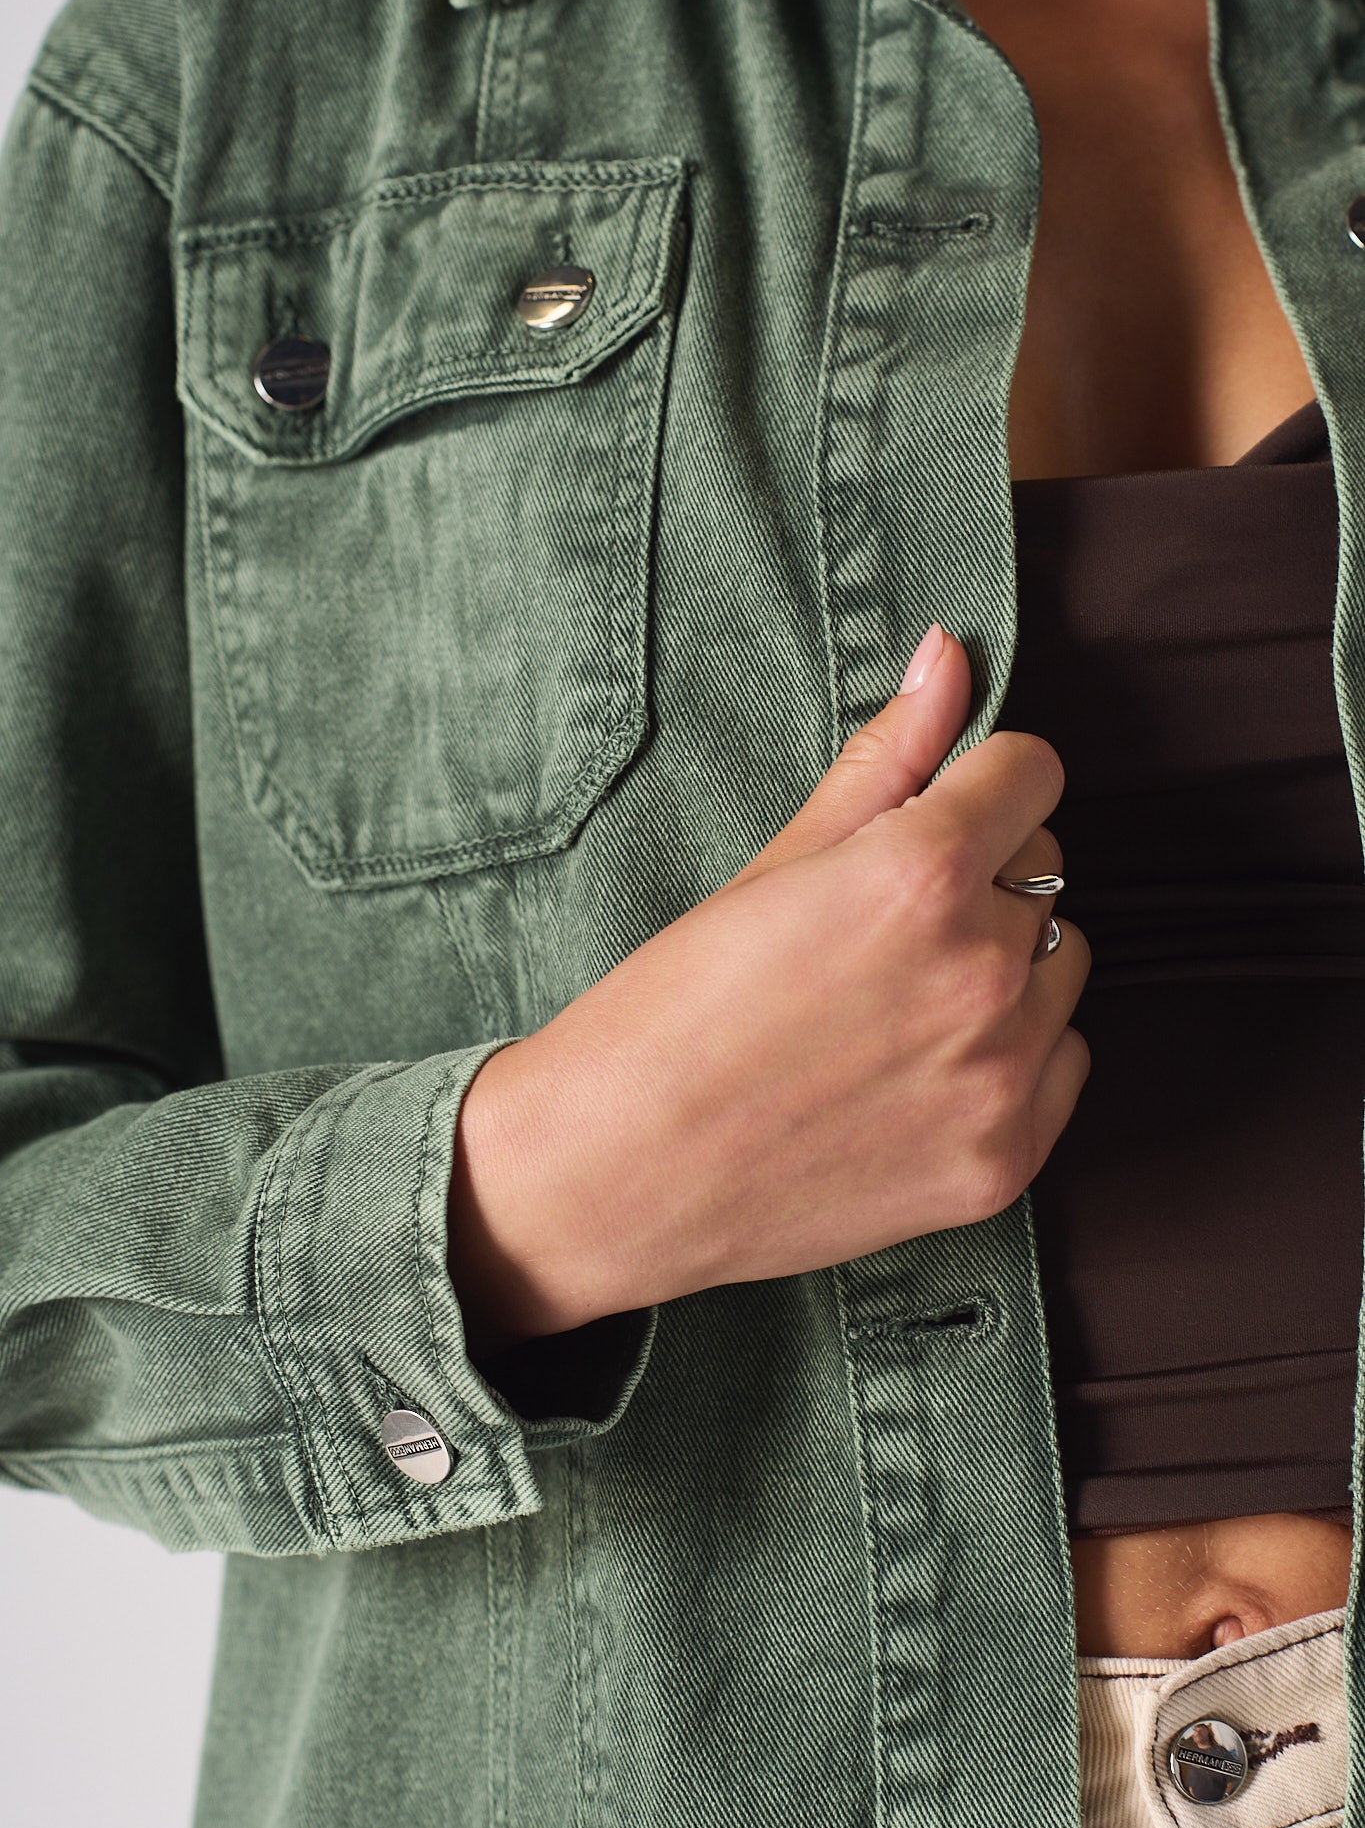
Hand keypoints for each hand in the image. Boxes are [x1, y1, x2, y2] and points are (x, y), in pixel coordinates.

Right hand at [448, 624, 1089, 1347]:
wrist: (618, 1174)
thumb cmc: (674, 1010)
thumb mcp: (776, 864)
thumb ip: (887, 757)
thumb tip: (950, 654)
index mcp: (923, 874)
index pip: (1032, 773)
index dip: (979, 785)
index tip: (937, 814)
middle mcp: (982, 972)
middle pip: (1046, 870)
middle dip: (982, 880)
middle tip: (878, 932)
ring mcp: (1000, 1076)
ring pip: (1064, 968)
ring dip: (1006, 968)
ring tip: (895, 1005)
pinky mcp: (1004, 1160)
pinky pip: (1064, 1064)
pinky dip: (1013, 1058)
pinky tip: (918, 1070)